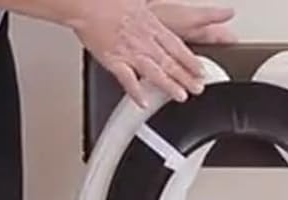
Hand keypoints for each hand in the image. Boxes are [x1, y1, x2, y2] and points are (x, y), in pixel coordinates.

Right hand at [69, 0, 222, 107]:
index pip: (177, 46)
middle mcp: (143, 40)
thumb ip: (149, 12)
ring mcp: (129, 52)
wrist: (86, 4)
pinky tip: (143, 102)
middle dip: (186, 76)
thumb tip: (154, 11)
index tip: (201, 71)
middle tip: (198, 88)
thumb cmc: (107, 2)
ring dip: (169, 85)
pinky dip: (135, 91)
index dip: (191, 60)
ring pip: (154, 71)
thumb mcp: (137, 2)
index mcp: (151, 26)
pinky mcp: (113, 60)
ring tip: (181, 96)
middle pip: (170, 61)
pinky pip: (127, 79)